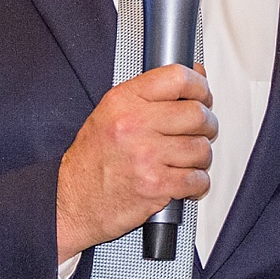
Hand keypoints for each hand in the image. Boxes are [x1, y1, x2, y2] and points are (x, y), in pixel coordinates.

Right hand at [55, 64, 216, 258]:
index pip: (178, 78)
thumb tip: (194, 76)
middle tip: (200, 132)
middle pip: (197, 114)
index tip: (203, 96)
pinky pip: (197, 179)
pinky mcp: (155, 186)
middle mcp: (134, 124)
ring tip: (186, 161)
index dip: (200, 86)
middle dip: (206, 125)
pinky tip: (184, 182)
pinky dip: (197, 184)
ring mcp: (146, 155)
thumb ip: (150, 95)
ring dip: (200, 158)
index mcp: (123, 101)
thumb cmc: (92, 160)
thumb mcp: (111, 113)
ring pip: (201, 148)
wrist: (73, 202)